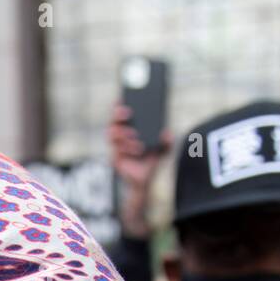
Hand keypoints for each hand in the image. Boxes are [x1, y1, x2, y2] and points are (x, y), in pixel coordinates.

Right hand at [107, 103, 170, 239]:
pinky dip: (127, 148)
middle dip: (118, 116)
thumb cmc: (151, 162)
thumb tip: (167, 132)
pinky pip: (117, 149)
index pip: (121, 115)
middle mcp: (120, 137)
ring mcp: (116, 148)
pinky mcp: (115, 158)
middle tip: (127, 113)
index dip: (119, 105)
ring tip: (135, 136)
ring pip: (112, 135)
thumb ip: (167, 141)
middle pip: (113, 122)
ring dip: (123, 134)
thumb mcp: (164, 150)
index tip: (123, 98)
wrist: (144, 182)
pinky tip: (138, 149)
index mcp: (129, 130)